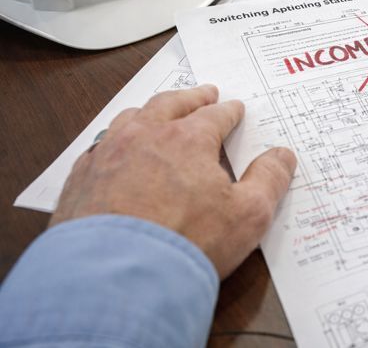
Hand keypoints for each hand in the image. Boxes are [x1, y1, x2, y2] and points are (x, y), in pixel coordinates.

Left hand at [50, 85, 295, 277]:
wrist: (117, 277)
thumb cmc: (188, 243)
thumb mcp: (248, 215)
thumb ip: (269, 180)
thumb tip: (283, 156)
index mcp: (188, 140)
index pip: (214, 116)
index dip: (228, 112)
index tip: (235, 109)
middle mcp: (145, 136)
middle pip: (171, 105)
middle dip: (191, 98)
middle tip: (204, 93)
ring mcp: (108, 154)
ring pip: (130, 118)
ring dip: (150, 112)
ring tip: (159, 112)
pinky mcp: (81, 179)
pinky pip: (99, 147)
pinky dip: (115, 141)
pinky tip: (117, 151)